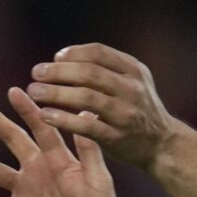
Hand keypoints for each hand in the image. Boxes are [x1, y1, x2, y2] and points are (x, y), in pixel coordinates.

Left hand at [25, 43, 180, 169]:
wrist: (162, 143)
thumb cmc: (136, 108)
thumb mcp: (131, 81)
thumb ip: (105, 69)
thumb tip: (62, 58)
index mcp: (133, 70)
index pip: (99, 53)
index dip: (73, 53)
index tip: (55, 57)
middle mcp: (131, 89)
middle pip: (89, 73)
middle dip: (59, 71)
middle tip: (36, 73)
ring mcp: (124, 113)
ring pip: (86, 97)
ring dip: (56, 93)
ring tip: (34, 92)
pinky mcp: (116, 136)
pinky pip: (86, 126)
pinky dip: (64, 119)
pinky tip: (45, 115)